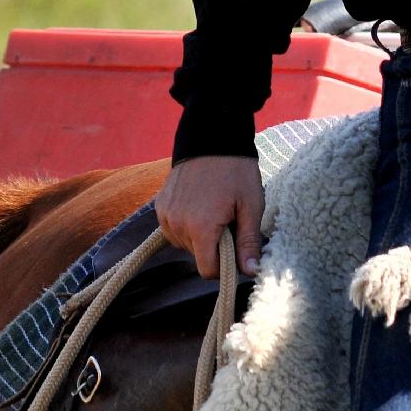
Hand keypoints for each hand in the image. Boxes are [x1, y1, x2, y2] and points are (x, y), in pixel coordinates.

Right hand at [155, 155, 264, 278]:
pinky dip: (187, 225)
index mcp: (201, 227)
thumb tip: (251, 272)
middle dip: (215, 245)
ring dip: (200, 235)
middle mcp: (177, 225)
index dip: (225, 265)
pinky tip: (200, 205)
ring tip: (214, 209)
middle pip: (197, 256)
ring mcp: (165, 216)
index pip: (207, 270)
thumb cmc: (237, 171)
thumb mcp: (251, 205)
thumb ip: (249, 242)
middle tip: (228, 219)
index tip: (237, 249)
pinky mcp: (159, 207)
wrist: (212, 138)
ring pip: (185, 244)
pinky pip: (174, 230)